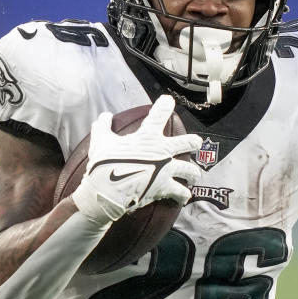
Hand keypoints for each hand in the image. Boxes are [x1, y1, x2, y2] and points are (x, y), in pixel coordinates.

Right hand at [71, 95, 201, 224]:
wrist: (109, 190)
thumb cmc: (105, 163)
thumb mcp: (101, 140)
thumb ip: (103, 126)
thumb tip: (104, 116)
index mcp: (148, 137)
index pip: (159, 115)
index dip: (164, 105)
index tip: (168, 100)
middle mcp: (162, 152)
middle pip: (186, 143)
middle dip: (193, 142)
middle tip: (197, 142)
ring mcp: (166, 171)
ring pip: (188, 170)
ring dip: (192, 173)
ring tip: (194, 176)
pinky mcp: (165, 188)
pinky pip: (179, 192)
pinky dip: (182, 195)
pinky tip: (184, 198)